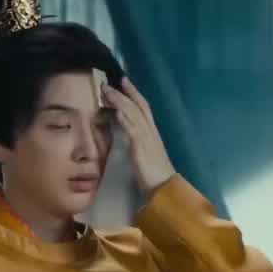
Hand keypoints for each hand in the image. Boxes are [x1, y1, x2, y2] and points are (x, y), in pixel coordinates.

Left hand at [101, 77, 176, 196]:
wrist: (166, 190)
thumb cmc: (154, 177)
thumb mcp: (144, 156)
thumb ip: (137, 145)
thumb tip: (126, 136)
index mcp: (152, 134)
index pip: (143, 108)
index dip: (133, 94)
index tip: (123, 82)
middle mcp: (151, 132)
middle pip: (139, 106)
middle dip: (126, 92)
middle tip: (112, 80)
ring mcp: (147, 139)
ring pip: (134, 114)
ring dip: (120, 101)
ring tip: (107, 91)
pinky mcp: (142, 149)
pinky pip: (133, 131)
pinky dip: (125, 120)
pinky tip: (116, 112)